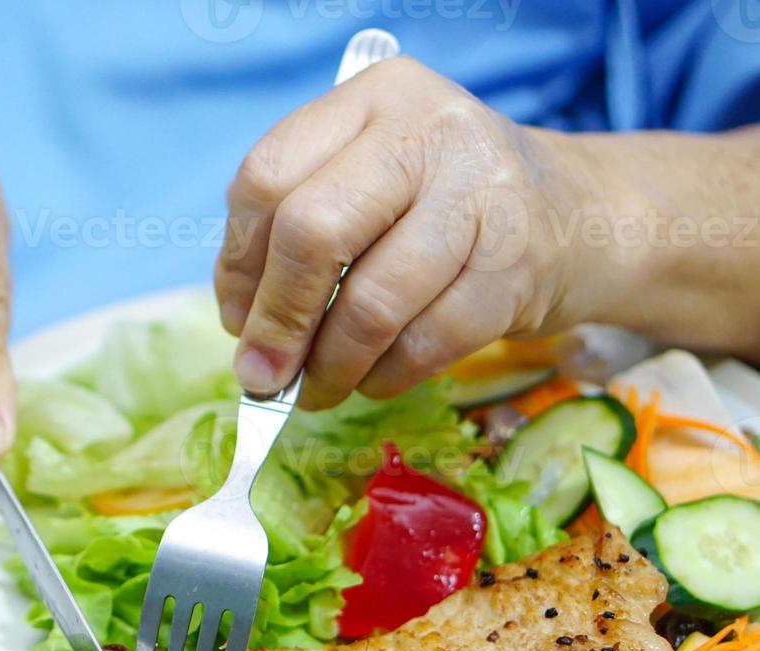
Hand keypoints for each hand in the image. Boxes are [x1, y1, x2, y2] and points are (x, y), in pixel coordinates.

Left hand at [214, 58, 599, 409]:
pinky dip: (385, 376)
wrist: (576, 216)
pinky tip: (372, 379)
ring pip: (371, 302)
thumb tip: (244, 330)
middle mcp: (428, 130)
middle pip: (313, 233)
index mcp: (372, 98)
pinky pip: (426, 342)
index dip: (238, 262)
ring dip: (330, 366)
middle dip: (277, 322)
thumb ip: (297, 233)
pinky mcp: (519, 266)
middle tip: (263, 373)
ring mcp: (483, 194)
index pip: (267, 177)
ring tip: (316, 389)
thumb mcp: (367, 184)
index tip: (237, 316)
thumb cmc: (440, 207)